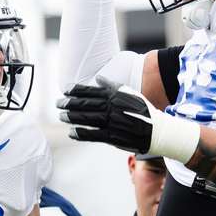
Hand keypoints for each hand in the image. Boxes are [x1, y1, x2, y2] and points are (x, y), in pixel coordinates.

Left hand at [59, 80, 198, 161]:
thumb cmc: (142, 110)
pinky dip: (81, 133)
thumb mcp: (130, 93)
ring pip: (87, 118)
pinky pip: (93, 134)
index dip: (77, 90)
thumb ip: (113, 86)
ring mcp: (112, 122)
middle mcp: (112, 108)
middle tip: (58, 103)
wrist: (157, 130)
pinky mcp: (112, 136)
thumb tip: (98, 78)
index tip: (66, 90)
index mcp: (115, 96)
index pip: (92, 91)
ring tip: (61, 116)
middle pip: (86, 104)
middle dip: (70, 103)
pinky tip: (71, 132)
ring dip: (72, 117)